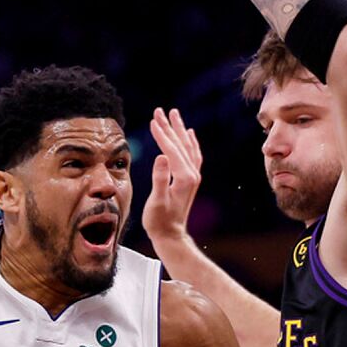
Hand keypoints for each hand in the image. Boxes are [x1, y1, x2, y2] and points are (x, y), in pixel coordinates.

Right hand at [142, 107, 203, 244]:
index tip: (153, 120)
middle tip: (160, 110)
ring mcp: (193, 177)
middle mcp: (192, 174)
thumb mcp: (157, 201)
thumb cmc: (160, 221)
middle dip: (169, 126)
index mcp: (184, 177)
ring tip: (174, 115)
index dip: (162, 134)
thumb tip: (161, 157)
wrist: (171, 236)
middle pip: (181, 144)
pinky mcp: (190, 180)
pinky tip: (188, 135)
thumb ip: (160, 178)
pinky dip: (190, 142)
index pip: (172, 149)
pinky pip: (193, 155)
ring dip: (180, 130)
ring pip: (188, 147)